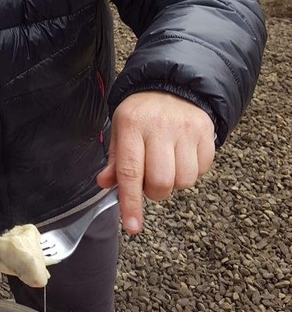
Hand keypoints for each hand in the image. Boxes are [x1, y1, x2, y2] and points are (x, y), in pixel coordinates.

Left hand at [97, 91, 214, 234]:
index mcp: (132, 125)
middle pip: (161, 182)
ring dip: (174, 183)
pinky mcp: (206, 133)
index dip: (131, 202)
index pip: (130, 171)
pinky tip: (182, 156)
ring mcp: (186, 130)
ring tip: (167, 165)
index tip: (132, 226)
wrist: (173, 85)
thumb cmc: (142, 113)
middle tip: (150, 179)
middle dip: (154, 192)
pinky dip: (191, 172)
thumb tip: (105, 183)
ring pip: (184, 180)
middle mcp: (160, 127)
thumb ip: (115, 159)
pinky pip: (202, 170)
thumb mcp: (120, 130)